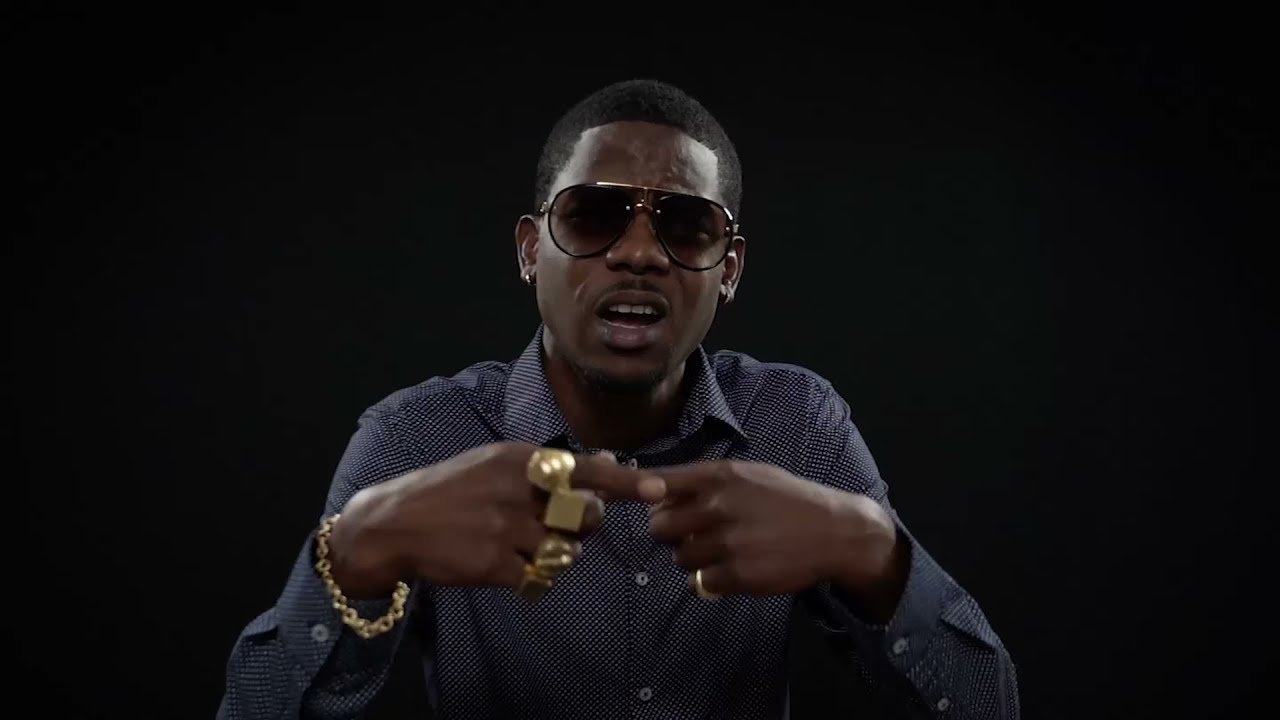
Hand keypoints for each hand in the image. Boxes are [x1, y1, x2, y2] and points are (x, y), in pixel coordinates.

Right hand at [326, 442, 666, 598]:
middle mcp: (518, 491)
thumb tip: (609, 461)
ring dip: (556, 552)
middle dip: (585, 525)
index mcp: (520, 459)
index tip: (658, 489)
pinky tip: (503, 563)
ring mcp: (507, 529)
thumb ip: (550, 466)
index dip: (625, 481)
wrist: (394, 524)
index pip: (586, 469)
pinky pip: (537, 577)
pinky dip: (529, 575)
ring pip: (566, 551)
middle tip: (559, 524)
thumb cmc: (452, 491)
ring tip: (522, 542)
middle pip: (586, 516)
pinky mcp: (495, 564)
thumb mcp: (496, 462)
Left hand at [647, 460, 902, 607]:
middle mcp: (718, 506)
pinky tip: (738, 568)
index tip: (603, 494)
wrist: (835, 530)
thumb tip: (650, 492)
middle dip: (672, 533)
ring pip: (679, 557)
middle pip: (659, 527)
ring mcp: (727, 542)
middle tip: (696, 532)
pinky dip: (712, 581)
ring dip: (693, 558)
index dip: (627, 489)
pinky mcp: (738, 575)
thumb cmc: (786, 499)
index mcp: (718, 476)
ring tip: (726, 549)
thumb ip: (702, 483)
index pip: (659, 481)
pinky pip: (701, 583)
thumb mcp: (747, 475)